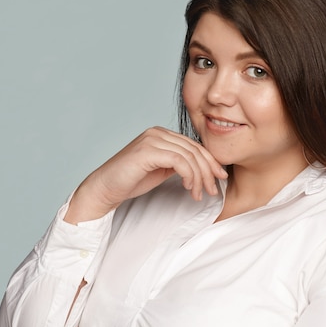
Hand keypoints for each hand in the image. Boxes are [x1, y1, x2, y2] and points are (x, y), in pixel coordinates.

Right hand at [64, 127, 227, 223]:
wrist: (105, 188)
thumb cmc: (131, 180)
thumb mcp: (162, 169)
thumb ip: (179, 163)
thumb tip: (203, 168)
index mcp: (161, 134)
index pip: (194, 145)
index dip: (210, 162)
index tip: (220, 178)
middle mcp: (157, 132)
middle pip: (194, 149)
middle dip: (208, 171)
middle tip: (213, 190)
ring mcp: (152, 139)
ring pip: (189, 156)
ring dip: (199, 177)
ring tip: (199, 194)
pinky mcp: (148, 150)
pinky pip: (179, 161)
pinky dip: (189, 175)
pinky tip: (188, 187)